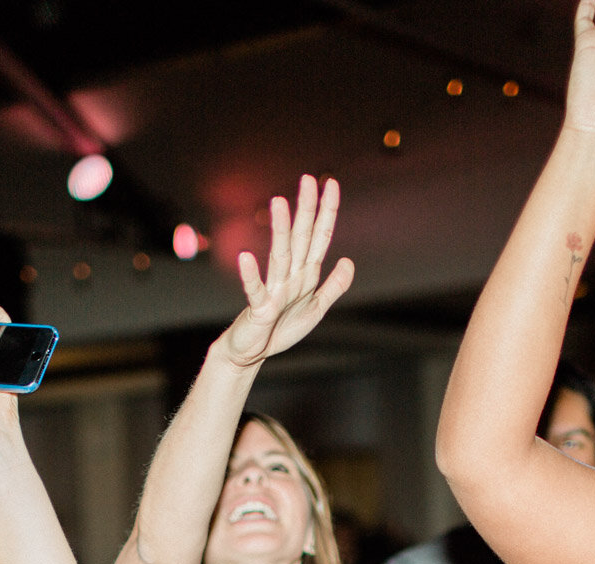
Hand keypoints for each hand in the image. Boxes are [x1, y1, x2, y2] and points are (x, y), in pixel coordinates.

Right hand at [218, 174, 354, 368]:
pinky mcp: (259, 308)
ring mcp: (273, 290)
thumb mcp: (316, 308)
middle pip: (300, 238)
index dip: (327, 212)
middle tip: (307, 179)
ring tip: (278, 202)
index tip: (331, 183)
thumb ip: (334, 286)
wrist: (252, 352)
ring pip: (280, 256)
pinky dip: (250, 275)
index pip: (319, 237)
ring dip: (279, 230)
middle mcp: (290, 276)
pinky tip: (245, 256)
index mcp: (305, 275)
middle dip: (305, 210)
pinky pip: (255, 290)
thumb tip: (349, 260)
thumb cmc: (280, 329)